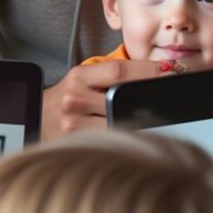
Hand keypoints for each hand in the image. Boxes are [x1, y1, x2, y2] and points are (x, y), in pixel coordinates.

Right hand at [41, 60, 164, 139]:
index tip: (170, 70)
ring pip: (120, 121)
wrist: (39, 119)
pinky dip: (128, 136)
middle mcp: (75, 98)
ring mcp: (75, 123)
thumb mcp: (82, 79)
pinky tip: (139, 135)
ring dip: (142, 119)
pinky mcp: (78, 142)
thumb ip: (110, 76)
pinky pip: (111, 139)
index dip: (148, 70)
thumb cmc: (66, 98)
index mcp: (78, 77)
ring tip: (157, 116)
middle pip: (122, 98)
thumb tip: (156, 72)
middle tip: (172, 95)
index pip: (119, 71)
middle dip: (148, 97)